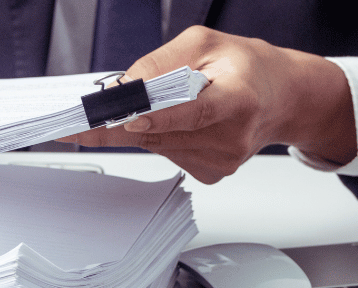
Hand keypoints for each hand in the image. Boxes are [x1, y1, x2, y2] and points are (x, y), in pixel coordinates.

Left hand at [58, 26, 357, 183]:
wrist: (280, 98)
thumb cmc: (246, 67)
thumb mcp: (204, 43)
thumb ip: (160, 63)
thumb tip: (121, 88)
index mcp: (239, 99)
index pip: (192, 112)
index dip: (157, 117)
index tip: (123, 117)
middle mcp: (233, 137)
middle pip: (161, 133)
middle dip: (120, 122)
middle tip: (77, 123)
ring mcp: (222, 161)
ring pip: (157, 144)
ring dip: (145, 125)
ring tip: (160, 104)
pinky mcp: (212, 174)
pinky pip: (167, 153)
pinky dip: (162, 135)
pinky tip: (180, 122)